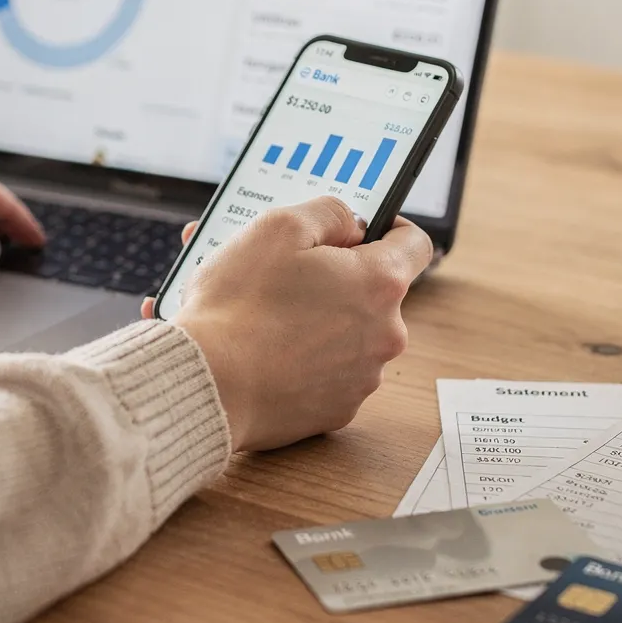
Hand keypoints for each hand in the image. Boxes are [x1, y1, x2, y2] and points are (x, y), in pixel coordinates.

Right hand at [142, 198, 431, 451]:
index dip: (387, 227)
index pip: (414, 244)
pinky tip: (266, 351)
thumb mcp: (279, 226)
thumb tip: (350, 223)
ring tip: (265, 314)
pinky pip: (328, 373)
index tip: (356, 230)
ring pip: (348, 333)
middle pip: (373, 292)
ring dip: (318, 319)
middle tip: (287, 271)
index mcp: (380, 283)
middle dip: (335, 277)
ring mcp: (363, 377)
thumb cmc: (239, 305)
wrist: (208, 384)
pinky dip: (305, 360)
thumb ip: (328, 212)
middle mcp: (385, 334)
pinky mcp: (336, 410)